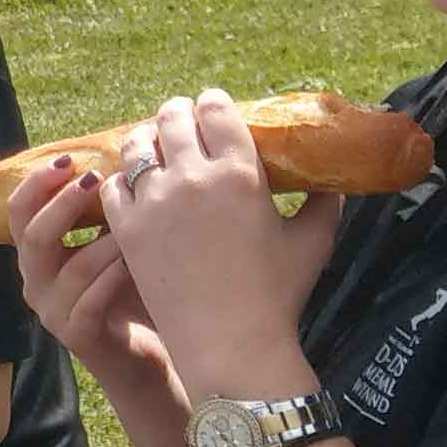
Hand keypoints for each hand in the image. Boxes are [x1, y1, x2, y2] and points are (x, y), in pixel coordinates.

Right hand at [6, 151, 169, 395]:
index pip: (19, 213)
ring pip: (70, 269)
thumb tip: (127, 154)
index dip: (37, 183)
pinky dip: (114, 278)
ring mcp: (54, 313)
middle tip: (96, 179)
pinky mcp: (79, 337)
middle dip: (64, 204)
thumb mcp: (115, 246)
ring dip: (104, 240)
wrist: (144, 357)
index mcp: (38, 257)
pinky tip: (137, 262)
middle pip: (33, 237)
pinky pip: (91, 302)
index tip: (68, 158)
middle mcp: (36, 284)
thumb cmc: (132, 293)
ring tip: (134, 222)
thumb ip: (107, 212)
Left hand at [102, 91, 342, 394]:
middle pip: (173, 118)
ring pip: (137, 145)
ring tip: (152, 145)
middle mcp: (193, 178)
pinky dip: (122, 179)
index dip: (212, 103)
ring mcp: (154, 202)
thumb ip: (323, 201)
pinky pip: (114, 185)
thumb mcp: (314, 241)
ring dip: (146, 139)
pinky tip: (130, 183)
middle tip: (181, 120)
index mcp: (240, 173)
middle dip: (178, 114)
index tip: (211, 106)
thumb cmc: (278, 294)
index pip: (216, 110)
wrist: (230, 343)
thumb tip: (332, 178)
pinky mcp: (127, 229)